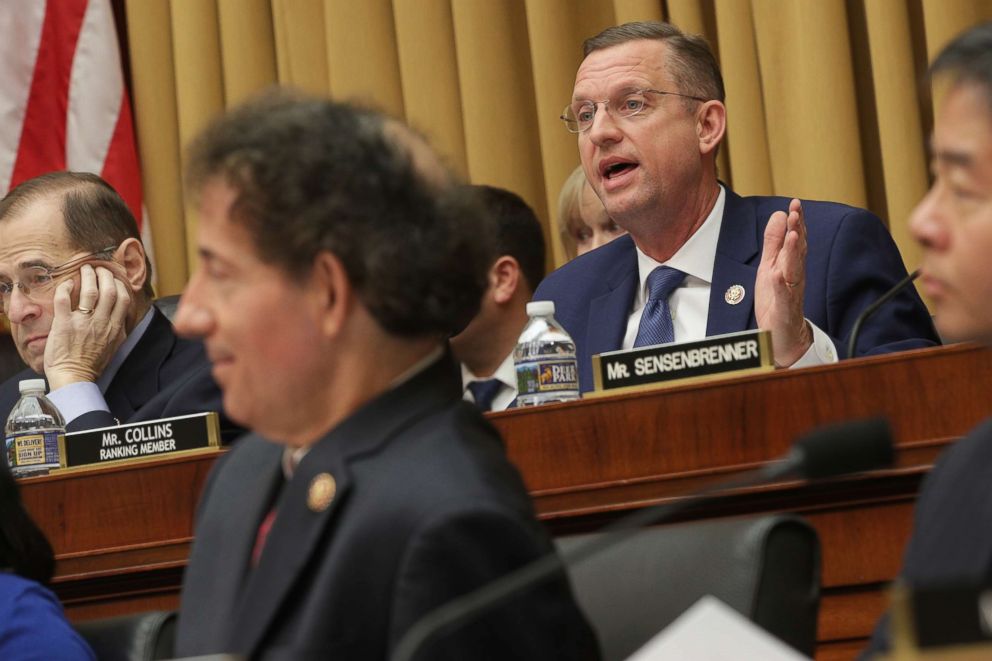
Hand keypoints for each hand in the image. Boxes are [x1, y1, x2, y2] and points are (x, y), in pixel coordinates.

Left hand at [44, 264, 129, 388]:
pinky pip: (65, 299)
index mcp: (115, 328)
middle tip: (99, 269)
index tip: (113, 279)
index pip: (123, 298)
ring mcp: (83, 323)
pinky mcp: (64, 324)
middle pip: (108, 290)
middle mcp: (101, 323)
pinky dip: (65, 287)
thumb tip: (121, 316)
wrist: (74, 378)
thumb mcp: (114, 346)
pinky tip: (66, 284)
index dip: (119, 284)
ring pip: (90, 290)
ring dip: (88, 276)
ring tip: (85, 269)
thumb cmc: (92, 365)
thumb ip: (117, 329)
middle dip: (105, 275)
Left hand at [755, 198, 811, 366]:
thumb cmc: (777, 301)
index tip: (795, 204)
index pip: (795, 240)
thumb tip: (780, 215)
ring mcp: (790, 293)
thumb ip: (774, 243)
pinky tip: (778, 274)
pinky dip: (782, 285)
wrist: (783, 337)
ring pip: (794, 270)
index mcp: (789, 265)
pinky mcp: (784, 310)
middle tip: (797, 211)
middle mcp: (793, 276)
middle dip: (798, 231)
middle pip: (797, 251)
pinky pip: (783, 297)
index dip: (796, 222)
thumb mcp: (771, 266)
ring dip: (794, 252)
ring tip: (793, 235)